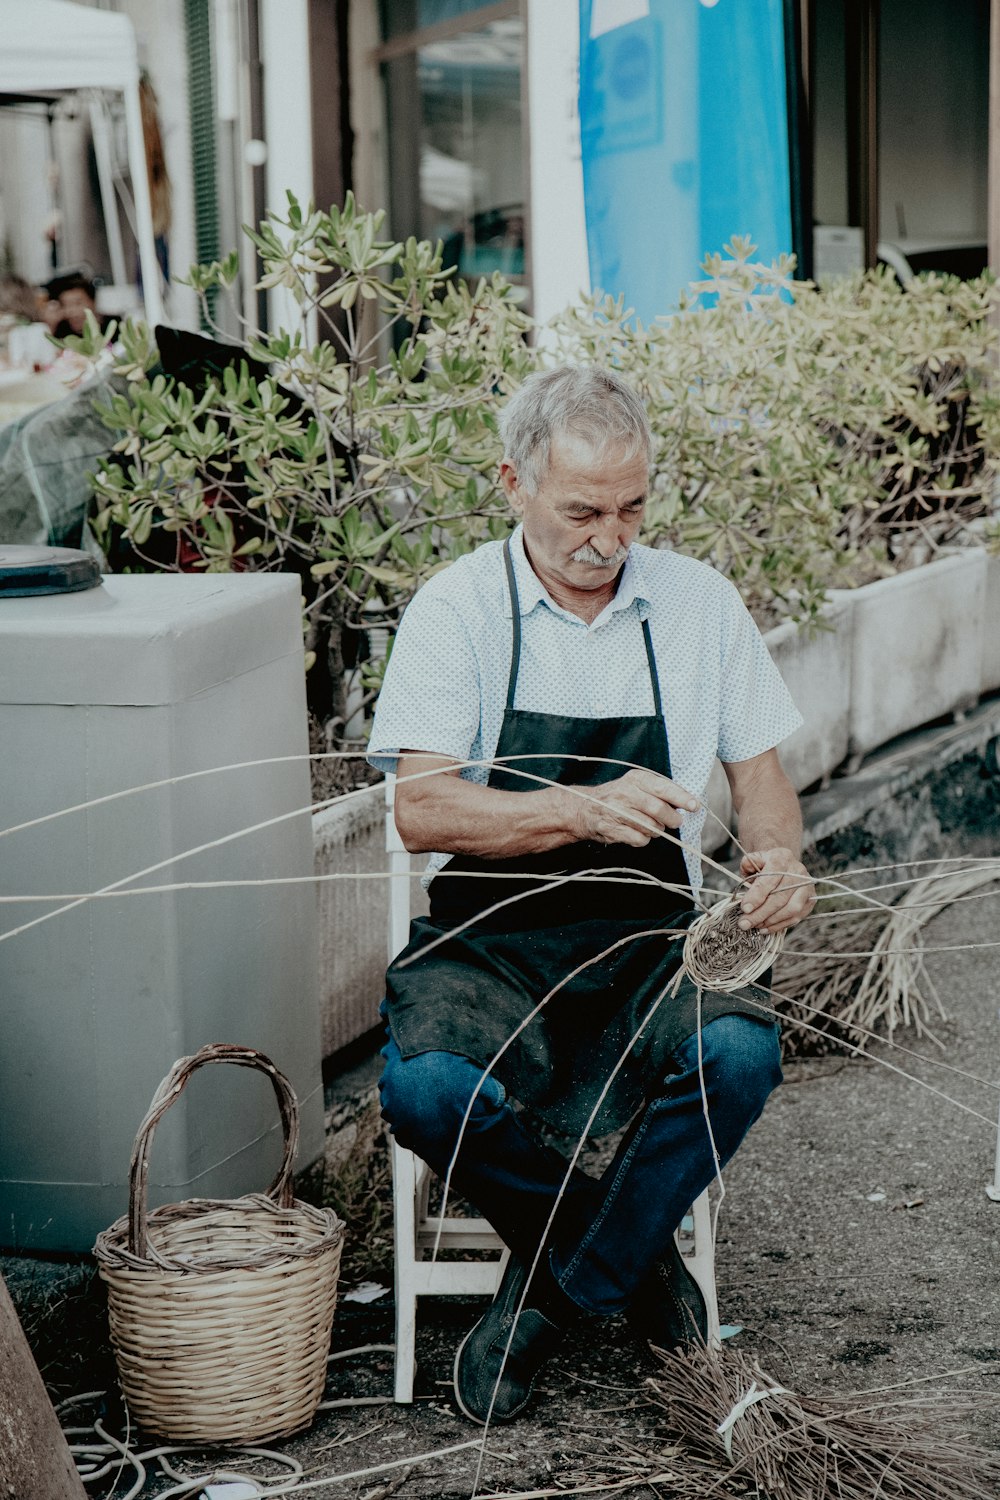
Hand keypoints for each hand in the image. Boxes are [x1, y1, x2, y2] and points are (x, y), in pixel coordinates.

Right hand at [568, 769, 698, 847]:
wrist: (586, 808)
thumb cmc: (619, 796)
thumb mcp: (637, 785)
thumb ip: (661, 791)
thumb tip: (688, 802)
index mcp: (636, 779)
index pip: (663, 788)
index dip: (681, 798)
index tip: (694, 806)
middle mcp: (625, 793)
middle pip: (658, 809)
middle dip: (672, 819)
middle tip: (676, 822)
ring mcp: (617, 812)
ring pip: (651, 827)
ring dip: (658, 830)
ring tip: (653, 826)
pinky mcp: (612, 829)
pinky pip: (640, 839)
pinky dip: (645, 839)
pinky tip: (639, 833)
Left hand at [737, 848, 815, 932]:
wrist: (783, 867)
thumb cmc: (765, 866)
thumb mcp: (754, 860)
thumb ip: (748, 863)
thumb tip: (747, 866)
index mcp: (782, 858)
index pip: (770, 879)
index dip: (757, 896)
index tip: (744, 909)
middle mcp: (798, 871)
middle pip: (780, 897)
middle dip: (760, 913)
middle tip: (744, 923)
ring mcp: (807, 886)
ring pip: (791, 909)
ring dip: (771, 921)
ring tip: (754, 925)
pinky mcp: (810, 900)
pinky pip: (796, 917)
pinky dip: (779, 925)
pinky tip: (765, 928)